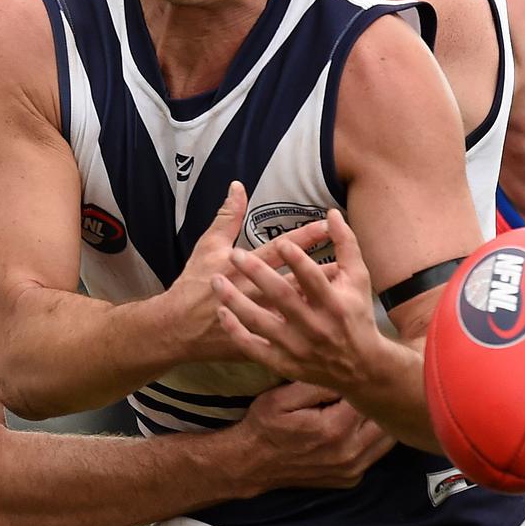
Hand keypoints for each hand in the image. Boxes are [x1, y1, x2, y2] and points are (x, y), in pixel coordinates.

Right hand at [164, 180, 329, 361]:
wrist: (177, 329)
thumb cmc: (193, 284)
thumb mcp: (208, 246)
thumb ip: (228, 216)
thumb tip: (238, 186)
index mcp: (244, 266)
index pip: (281, 248)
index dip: (305, 236)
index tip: (326, 225)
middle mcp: (256, 291)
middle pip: (297, 279)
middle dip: (323, 269)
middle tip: (348, 261)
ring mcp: (259, 317)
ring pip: (297, 308)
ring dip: (320, 299)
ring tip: (344, 292)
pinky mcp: (258, 339)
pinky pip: (287, 333)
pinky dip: (306, 326)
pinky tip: (323, 322)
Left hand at [212, 208, 387, 394]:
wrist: (360, 367)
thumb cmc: (356, 314)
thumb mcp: (359, 279)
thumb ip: (346, 244)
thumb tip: (332, 213)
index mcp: (334, 304)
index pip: (313, 279)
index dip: (298, 260)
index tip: (280, 242)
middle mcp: (314, 327)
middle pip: (282, 297)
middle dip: (257, 274)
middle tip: (235, 255)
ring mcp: (296, 346)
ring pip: (260, 322)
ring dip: (236, 301)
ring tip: (216, 281)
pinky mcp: (283, 362)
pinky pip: (254, 347)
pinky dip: (236, 330)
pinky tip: (222, 312)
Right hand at [234, 381, 394, 492]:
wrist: (252, 464)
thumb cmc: (265, 425)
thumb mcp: (282, 397)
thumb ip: (317, 385)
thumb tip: (347, 374)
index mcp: (335, 428)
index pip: (370, 396)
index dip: (366, 380)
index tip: (361, 369)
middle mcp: (349, 453)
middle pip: (385, 419)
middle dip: (378, 399)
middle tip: (368, 384)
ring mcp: (352, 470)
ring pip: (386, 439)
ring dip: (380, 419)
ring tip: (367, 402)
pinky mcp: (350, 479)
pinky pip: (374, 455)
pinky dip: (371, 439)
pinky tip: (357, 426)